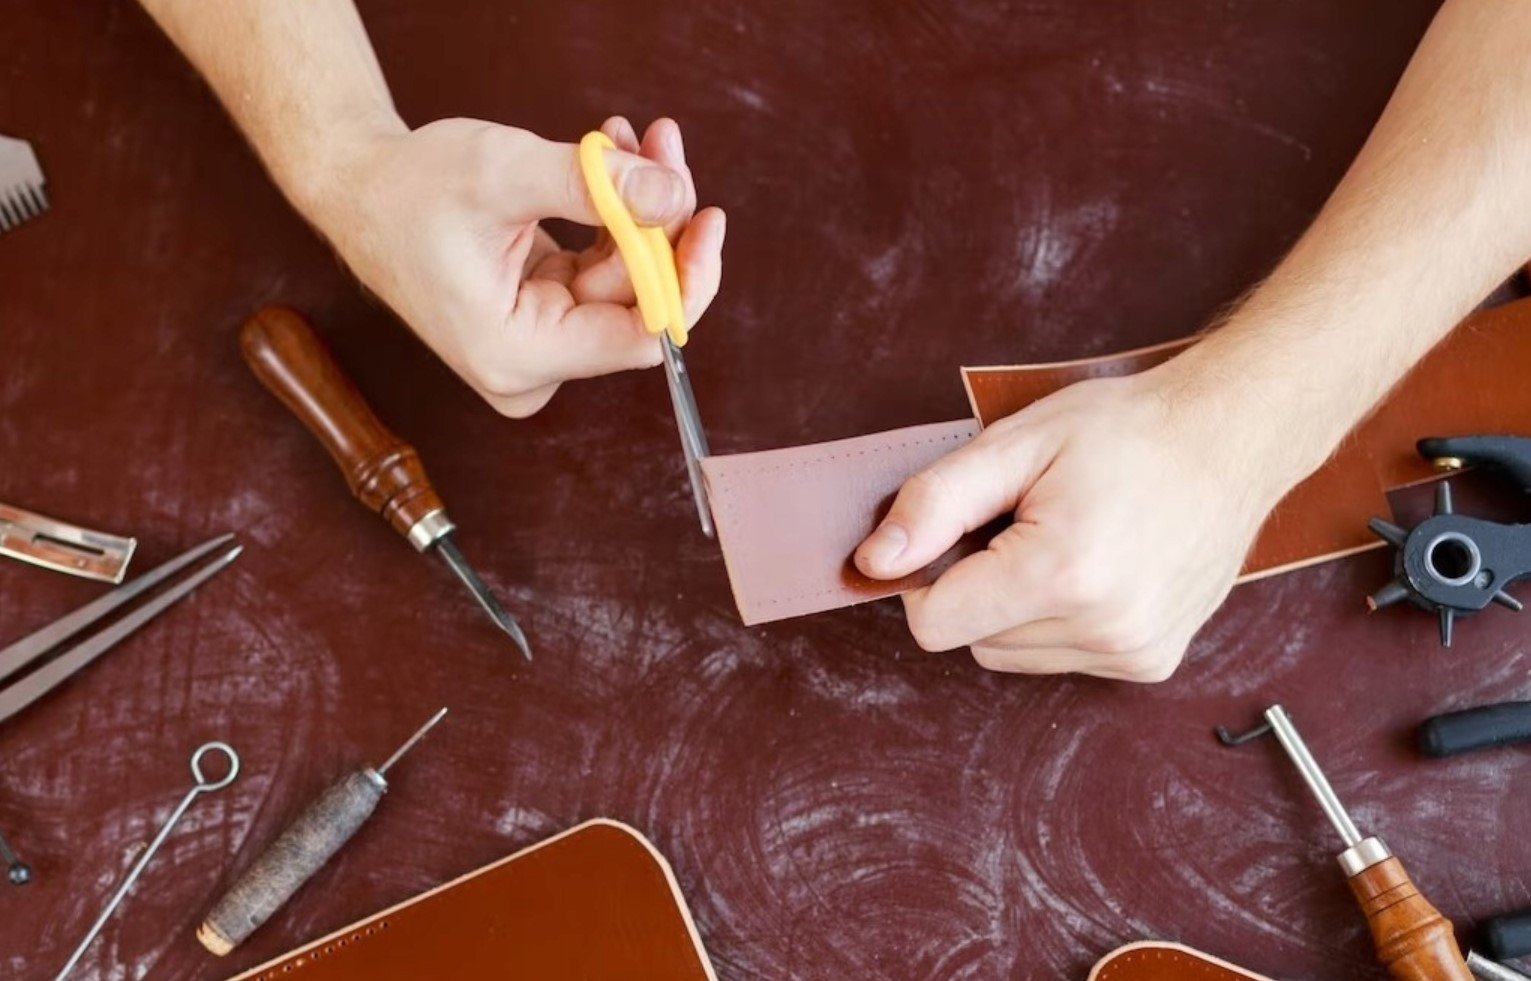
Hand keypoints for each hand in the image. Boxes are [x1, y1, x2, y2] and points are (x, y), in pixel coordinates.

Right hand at [311, 115, 724, 416]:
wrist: (357, 188)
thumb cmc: (411, 187)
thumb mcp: (503, 174)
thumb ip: (593, 186)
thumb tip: (676, 195)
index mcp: (517, 355)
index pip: (640, 338)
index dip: (684, 277)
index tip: (706, 215)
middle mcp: (531, 365)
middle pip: (637, 304)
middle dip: (659, 220)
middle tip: (664, 146)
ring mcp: (537, 342)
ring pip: (624, 279)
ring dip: (637, 206)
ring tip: (631, 137)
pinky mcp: (541, 314)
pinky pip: (601, 269)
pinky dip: (613, 215)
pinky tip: (609, 159)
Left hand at [854, 366, 1285, 681]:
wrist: (1232, 436)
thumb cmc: (1127, 431)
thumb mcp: (1015, 443)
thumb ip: (933, 505)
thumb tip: (874, 563)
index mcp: (1062, 573)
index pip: (934, 624)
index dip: (930, 575)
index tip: (963, 532)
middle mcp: (1103, 628)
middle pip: (973, 640)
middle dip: (979, 584)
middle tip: (1027, 522)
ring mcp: (1132, 652)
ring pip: (1013, 654)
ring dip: (1018, 605)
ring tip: (1067, 540)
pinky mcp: (1150, 663)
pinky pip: (1060, 657)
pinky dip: (1059, 619)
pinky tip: (1097, 566)